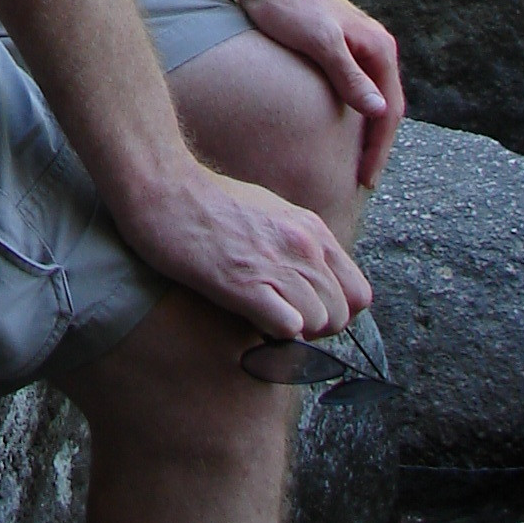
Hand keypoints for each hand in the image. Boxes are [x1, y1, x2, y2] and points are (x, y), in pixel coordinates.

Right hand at [118, 160, 372, 341]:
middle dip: (315, 328)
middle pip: (341, 316)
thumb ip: (296, 242)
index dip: (337, 311)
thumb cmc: (208, 200)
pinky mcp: (247, 284)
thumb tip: (307, 278)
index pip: (359, 294)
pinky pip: (289, 328)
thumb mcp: (270, 210)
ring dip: (292, 332)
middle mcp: (304, 246)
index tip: (307, 310)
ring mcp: (278, 264)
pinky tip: (249, 317)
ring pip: (318, 325)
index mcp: (312, 230)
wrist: (164, 188)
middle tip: (281, 318)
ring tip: (261, 316)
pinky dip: (272, 334)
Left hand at [228, 0, 405, 187]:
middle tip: (360, 181)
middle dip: (375, 146)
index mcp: (379, 49)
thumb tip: (379, 112)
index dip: (379, 148)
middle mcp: (375, 50)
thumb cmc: (289, 6)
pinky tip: (335, 132)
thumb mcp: (320, 42)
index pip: (389, 111)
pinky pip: (353, 92)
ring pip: (369, 101)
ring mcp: (358, 51)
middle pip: (384, 109)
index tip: (366, 179)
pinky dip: (350, 116)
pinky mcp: (338, 52)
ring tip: (350, 165)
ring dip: (364, 133)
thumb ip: (349, 76)